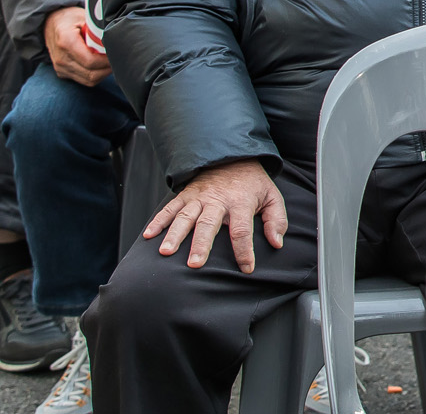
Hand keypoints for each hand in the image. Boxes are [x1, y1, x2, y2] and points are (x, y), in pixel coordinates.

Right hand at [43, 6, 111, 85]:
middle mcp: (61, 58)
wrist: (49, 23)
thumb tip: (118, 34)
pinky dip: (96, 75)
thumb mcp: (84, 17)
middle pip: (91, 74)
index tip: (118, 53)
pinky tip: (102, 65)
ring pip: (89, 80)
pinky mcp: (62, 73)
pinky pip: (83, 80)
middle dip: (108, 69)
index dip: (107, 61)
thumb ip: (98, 28)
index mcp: (66, 42)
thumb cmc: (70, 18)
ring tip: (112, 61)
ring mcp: (60, 68)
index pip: (91, 61)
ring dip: (103, 73)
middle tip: (119, 59)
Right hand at [145, 159, 286, 271]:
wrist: (234, 155)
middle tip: (194, 265)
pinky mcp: (186, 194)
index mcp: (241, 202)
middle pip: (208, 224)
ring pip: (185, 216)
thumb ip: (277, 219)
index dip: (244, 251)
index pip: (242, 230)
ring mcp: (200, 197)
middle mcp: (218, 200)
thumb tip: (277, 242)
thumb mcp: (272, 196)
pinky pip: (170, 207)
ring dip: (174, 234)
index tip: (246, 269)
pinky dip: (158, 220)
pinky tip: (148, 235)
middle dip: (201, 245)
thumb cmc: (253, 183)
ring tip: (165, 252)